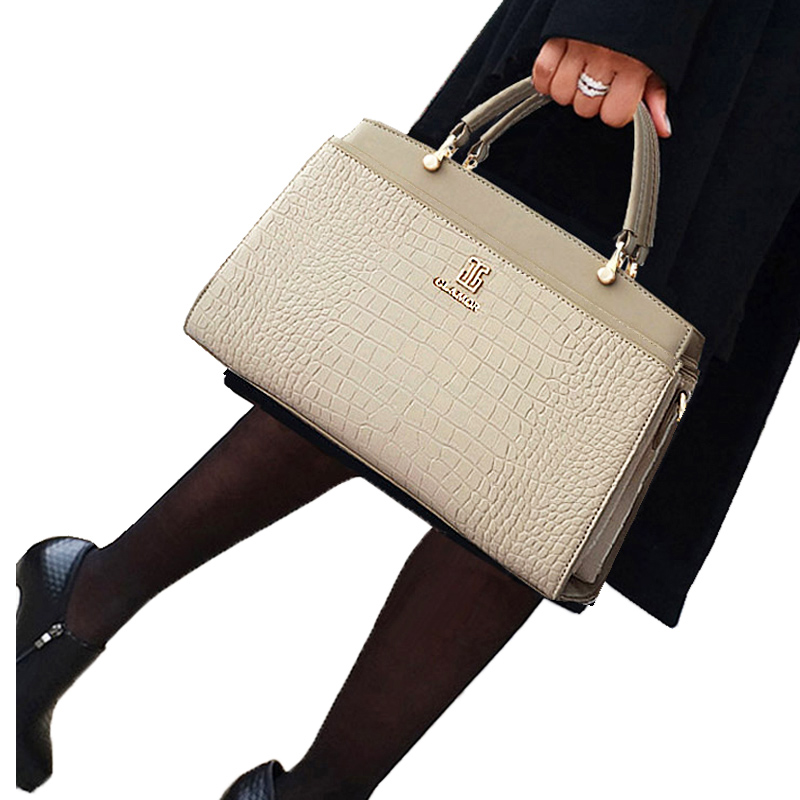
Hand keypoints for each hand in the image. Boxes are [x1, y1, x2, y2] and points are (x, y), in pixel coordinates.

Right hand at [532, 37, 671, 137]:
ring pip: (562, 94)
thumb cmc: (642, 28)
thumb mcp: (657, 59)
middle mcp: (605, 58)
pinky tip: (560, 72)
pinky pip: (542, 72)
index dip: (614, 112)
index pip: (613, 116)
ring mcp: (579, 47)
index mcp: (633, 66)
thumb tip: (662, 128)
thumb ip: (656, 95)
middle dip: (591, 100)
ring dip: (568, 90)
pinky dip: (546, 78)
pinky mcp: (557, 37)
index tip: (617, 100)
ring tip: (580, 75)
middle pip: (585, 109)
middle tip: (600, 82)